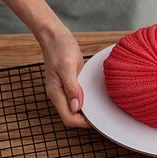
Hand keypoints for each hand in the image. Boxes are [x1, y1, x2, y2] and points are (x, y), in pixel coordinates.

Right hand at [0, 0, 90, 128]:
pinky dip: (85, 101)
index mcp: (56, 93)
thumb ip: (72, 87)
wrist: (54, 35)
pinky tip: (94, 98)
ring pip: (73, 109)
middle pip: (71, 116)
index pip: (69, 118)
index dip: (83, 122)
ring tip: (100, 110)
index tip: (97, 120)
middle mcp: (58, 94)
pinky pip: (76, 98)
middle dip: (85, 120)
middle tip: (102, 116)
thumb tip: (76, 106)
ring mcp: (62, 90)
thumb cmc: (60, 48)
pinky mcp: (67, 84)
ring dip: (86, 112)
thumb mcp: (68, 66)